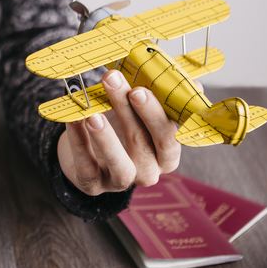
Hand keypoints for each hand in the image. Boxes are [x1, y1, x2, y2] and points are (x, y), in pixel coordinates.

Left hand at [57, 70, 181, 195]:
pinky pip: (86, 165)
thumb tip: (193, 82)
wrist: (85, 154)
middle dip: (128, 111)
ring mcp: (121, 181)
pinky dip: (78, 141)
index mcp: (167, 154)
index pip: (168, 135)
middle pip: (143, 143)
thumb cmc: (119, 126)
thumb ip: (160, 96)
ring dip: (106, 138)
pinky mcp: (93, 185)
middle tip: (113, 83)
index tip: (140, 89)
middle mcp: (149, 171)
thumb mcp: (139, 112)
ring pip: (119, 163)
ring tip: (93, 115)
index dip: (155, 113)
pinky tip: (73, 120)